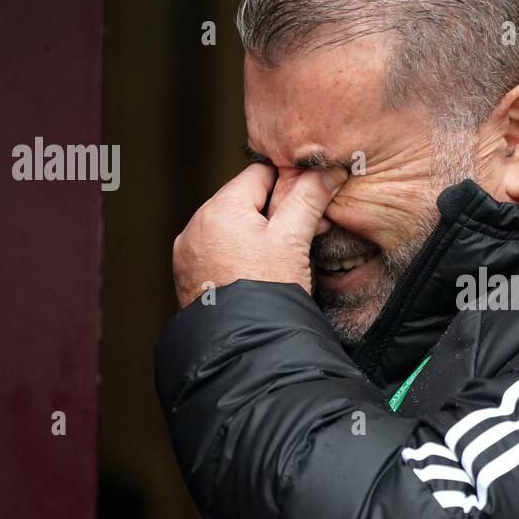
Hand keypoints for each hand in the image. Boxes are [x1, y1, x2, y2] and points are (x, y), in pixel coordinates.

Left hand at [172, 163, 346, 306]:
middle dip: (277, 211)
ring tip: (287, 255)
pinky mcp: (188, 275)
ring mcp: (188, 252)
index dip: (290, 183)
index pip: (260, 173)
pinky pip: (218, 251)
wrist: (243, 348)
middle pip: (245, 201)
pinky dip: (239, 254)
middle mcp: (196, 225)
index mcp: (219, 208)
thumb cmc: (265, 294)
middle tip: (308, 230)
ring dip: (259, 233)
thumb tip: (329, 170)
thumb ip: (309, 198)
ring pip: (232, 227)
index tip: (311, 200)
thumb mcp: (293, 240)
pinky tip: (261, 271)